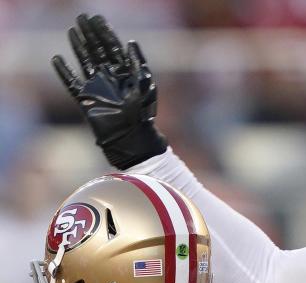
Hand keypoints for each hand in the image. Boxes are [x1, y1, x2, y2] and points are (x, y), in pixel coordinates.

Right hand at [52, 14, 166, 168]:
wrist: (131, 138)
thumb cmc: (143, 114)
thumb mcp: (145, 86)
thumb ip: (137, 64)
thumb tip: (130, 42)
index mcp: (125, 73)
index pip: (112, 48)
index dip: (105, 32)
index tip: (97, 18)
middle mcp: (109, 78)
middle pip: (97, 50)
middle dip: (90, 34)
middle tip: (81, 18)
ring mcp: (97, 88)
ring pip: (85, 62)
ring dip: (78, 47)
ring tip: (72, 31)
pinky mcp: (85, 100)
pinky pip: (71, 83)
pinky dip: (64, 72)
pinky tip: (57, 59)